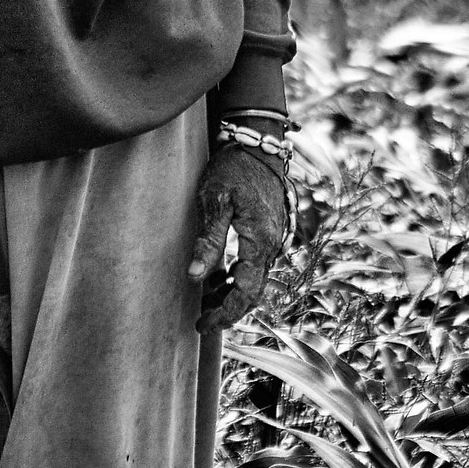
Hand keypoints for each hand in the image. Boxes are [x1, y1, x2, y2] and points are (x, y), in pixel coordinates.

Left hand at [189, 145, 287, 332]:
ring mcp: (275, 238)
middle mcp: (273, 245)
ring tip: (205, 300)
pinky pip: (256, 264)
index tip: (202, 324)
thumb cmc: (232, 168)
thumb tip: (193, 277)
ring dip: (232, 293)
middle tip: (201, 321)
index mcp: (260, 241)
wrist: (255, 143)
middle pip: (253, 292)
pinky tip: (219, 275)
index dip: (224, 313)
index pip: (245, 292)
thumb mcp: (214, 201)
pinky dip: (239, 276)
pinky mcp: (270, 231)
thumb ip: (208, 241)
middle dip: (228, 310)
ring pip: (255, 279)